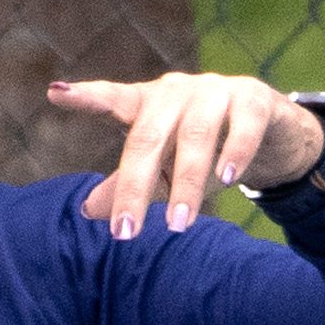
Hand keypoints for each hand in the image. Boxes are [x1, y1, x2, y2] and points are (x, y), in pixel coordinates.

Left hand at [47, 73, 324, 238]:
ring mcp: (216, 91)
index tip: (55, 92)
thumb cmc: (201, 148)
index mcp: (148, 103)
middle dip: (135, 186)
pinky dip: (234, 153)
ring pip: (195, 136)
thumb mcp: (162, 168)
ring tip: (177, 224)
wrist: (269, 130)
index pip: (113, 99)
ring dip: (185, 182)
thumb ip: (126, 185)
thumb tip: (86, 211)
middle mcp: (177, 91)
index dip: (86, 96)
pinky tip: (226, 179)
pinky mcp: (254, 100)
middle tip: (125, 233)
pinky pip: (243, 126)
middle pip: (148, 136)